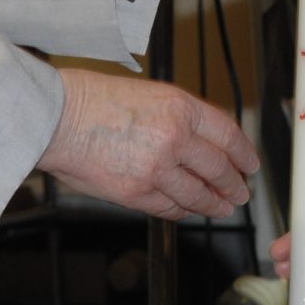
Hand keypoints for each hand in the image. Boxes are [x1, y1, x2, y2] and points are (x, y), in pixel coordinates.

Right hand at [39, 68, 256, 220]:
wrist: (56, 119)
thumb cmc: (92, 100)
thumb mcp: (149, 94)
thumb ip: (179, 117)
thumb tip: (203, 141)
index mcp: (181, 108)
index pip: (227, 135)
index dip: (244, 153)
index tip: (249, 164)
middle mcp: (175, 138)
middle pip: (219, 169)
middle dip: (233, 185)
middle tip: (239, 192)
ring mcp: (156, 169)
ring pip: (198, 194)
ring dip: (213, 204)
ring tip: (221, 207)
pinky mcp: (136, 193)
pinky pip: (169, 208)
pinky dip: (182, 210)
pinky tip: (186, 210)